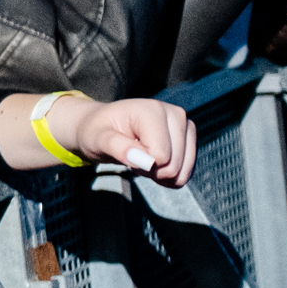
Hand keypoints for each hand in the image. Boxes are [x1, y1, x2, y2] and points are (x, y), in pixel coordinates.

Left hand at [57, 95, 197, 186]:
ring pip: (183, 171)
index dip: (141, 163)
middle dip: (151, 170)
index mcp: (152, 110)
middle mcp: (174, 114)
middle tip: (132, 155)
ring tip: (142, 157)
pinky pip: (187, 173)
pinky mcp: (189, 139)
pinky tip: (153, 163)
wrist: (104, 128)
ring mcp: (185, 126)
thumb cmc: (98, 132)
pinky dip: (168, 177)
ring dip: (159, 174)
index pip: (160, 156)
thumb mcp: (97, 139)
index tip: (125, 151)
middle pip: (174, 165)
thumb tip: (145, 160)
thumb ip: (117, 147)